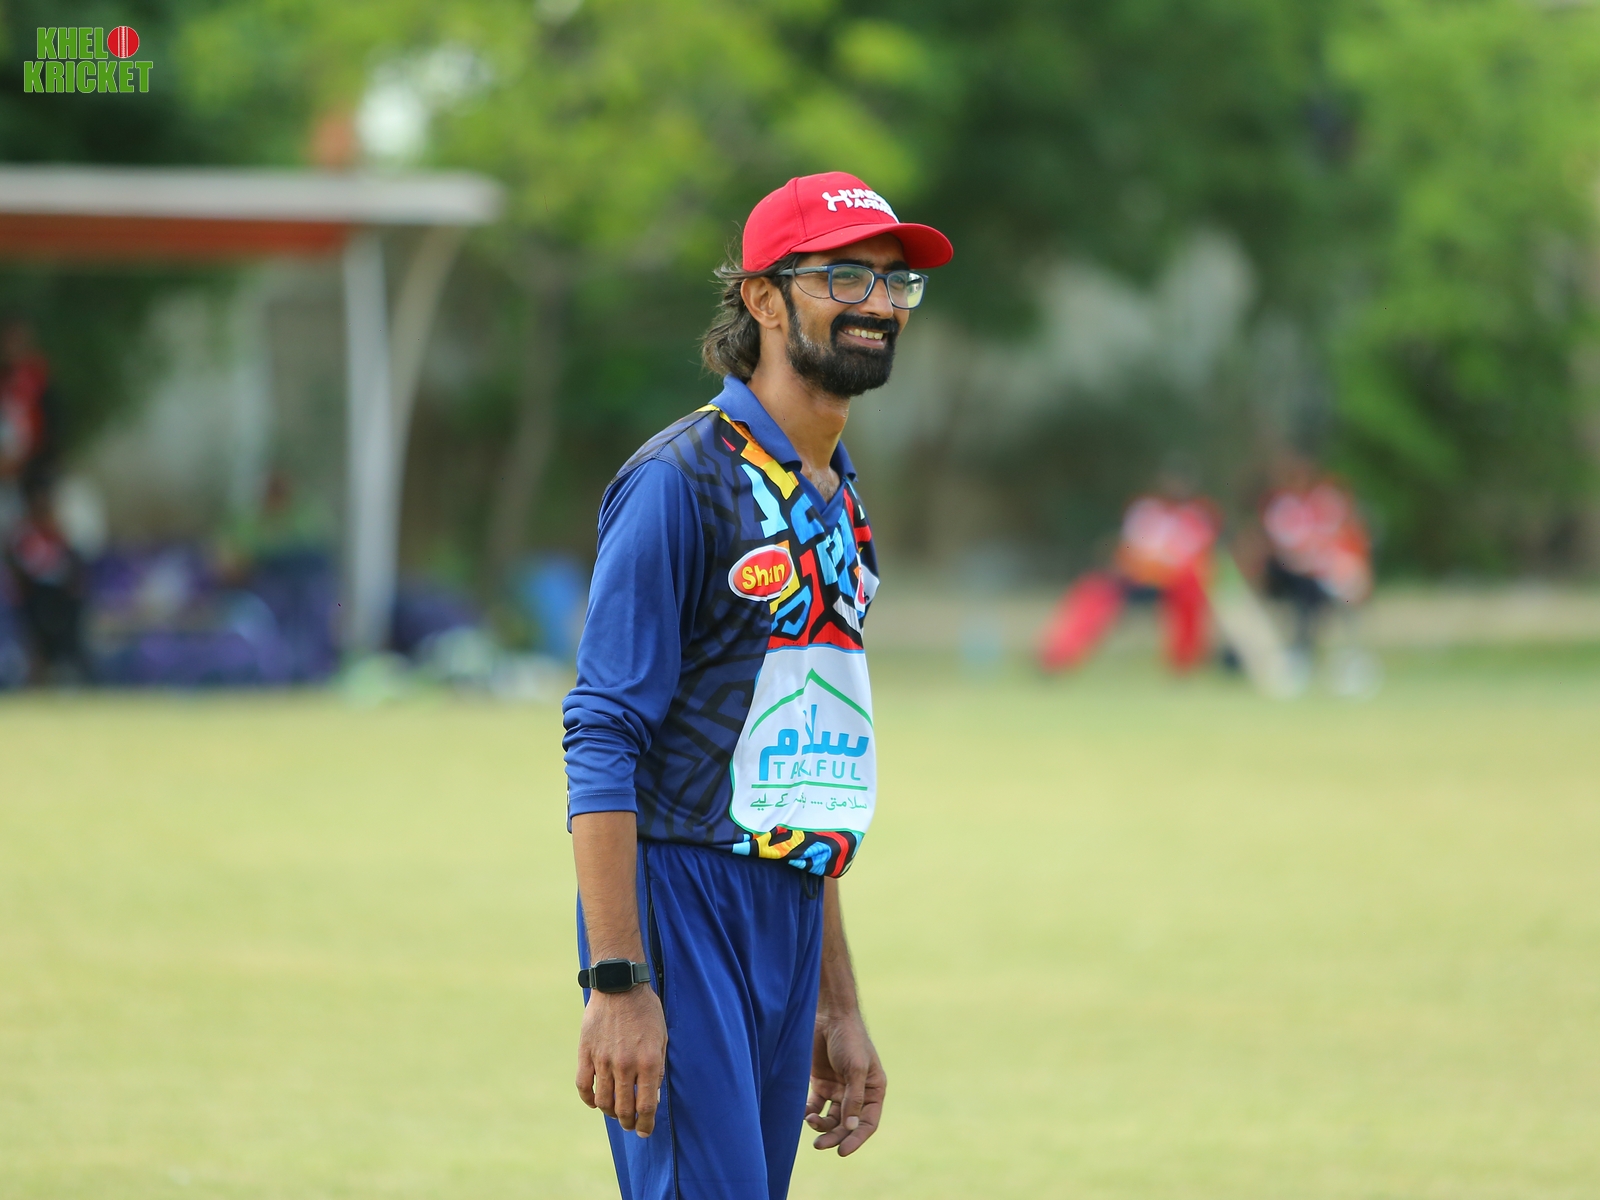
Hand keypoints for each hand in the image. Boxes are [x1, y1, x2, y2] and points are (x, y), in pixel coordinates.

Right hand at [575, 985, 666, 1136]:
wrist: (620, 986)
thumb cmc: (646, 1011)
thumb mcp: (662, 1038)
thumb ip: (657, 1070)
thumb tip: (650, 1099)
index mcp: (649, 1062)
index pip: (646, 1107)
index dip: (645, 1124)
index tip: (644, 1131)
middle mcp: (626, 1065)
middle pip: (623, 1109)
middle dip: (628, 1123)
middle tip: (630, 1124)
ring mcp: (604, 1060)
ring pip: (603, 1101)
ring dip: (610, 1113)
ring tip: (615, 1113)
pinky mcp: (586, 1053)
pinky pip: (584, 1086)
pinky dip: (589, 1099)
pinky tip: (595, 1101)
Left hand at [805, 1011, 885, 1155]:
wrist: (829, 1015)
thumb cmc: (849, 1039)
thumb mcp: (856, 1068)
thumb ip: (853, 1099)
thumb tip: (849, 1128)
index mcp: (873, 1090)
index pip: (867, 1123)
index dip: (856, 1139)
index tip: (842, 1151)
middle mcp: (856, 1093)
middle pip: (846, 1125)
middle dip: (834, 1136)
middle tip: (819, 1145)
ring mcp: (837, 1089)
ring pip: (830, 1118)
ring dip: (820, 1125)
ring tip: (810, 1120)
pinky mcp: (820, 1083)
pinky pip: (815, 1105)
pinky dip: (808, 1112)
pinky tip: (802, 1111)